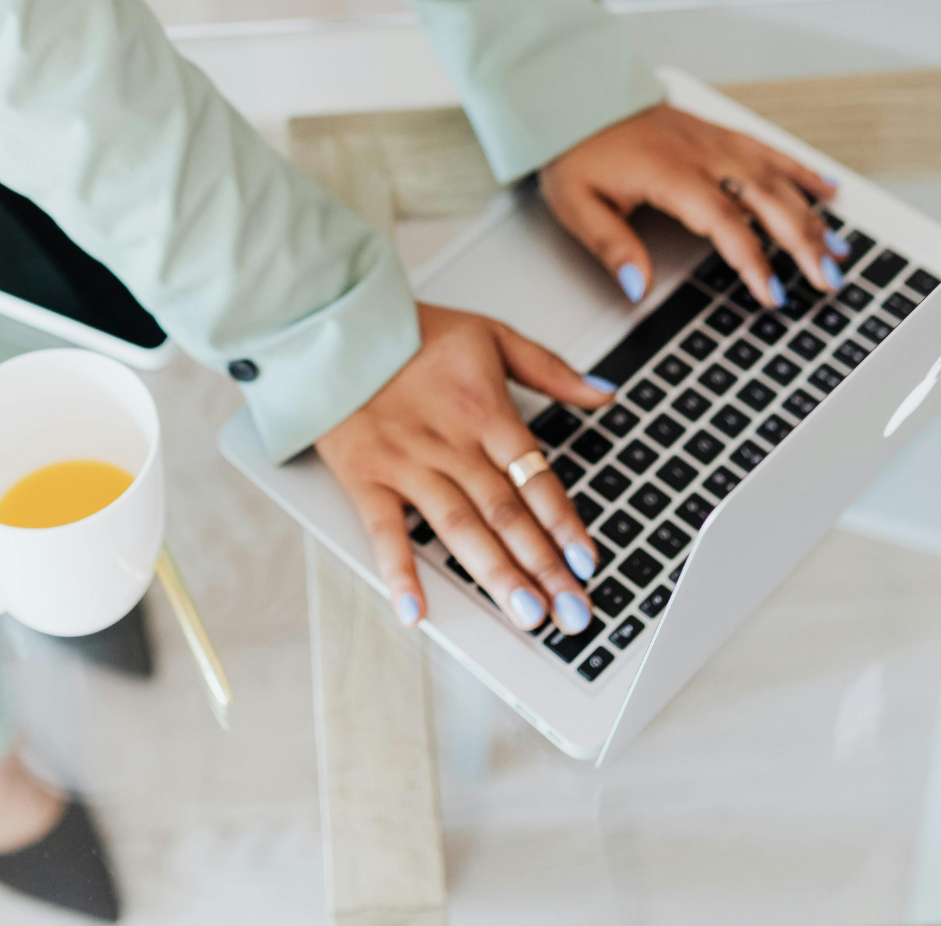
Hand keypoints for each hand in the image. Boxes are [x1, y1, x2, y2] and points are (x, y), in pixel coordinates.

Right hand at [315, 303, 610, 631]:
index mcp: (485, 412)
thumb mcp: (492, 335)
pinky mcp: (367, 477)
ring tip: (526, 615)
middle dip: (544, 567)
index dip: (564, 522)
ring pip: (459, 527)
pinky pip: (384, 531)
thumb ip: (550, 368)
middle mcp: (451, 444)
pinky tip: (417, 611)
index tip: (588, 562)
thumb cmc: (415, 332)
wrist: (338, 326)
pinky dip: (399, 571)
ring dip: (495, 574)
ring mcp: (408, 465)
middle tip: (572, 612)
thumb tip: (602, 393)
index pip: (535, 477)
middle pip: (506, 513)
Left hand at [540, 104, 847, 309]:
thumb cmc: (576, 150)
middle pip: (767, 199)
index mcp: (669, 173)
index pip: (725, 220)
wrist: (577, 96)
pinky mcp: (719, 133)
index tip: (771, 291)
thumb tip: (638, 287)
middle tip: (826, 280)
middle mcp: (701, 154)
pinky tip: (828, 190)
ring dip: (812, 215)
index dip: (753, 258)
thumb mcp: (577, 204)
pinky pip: (771, 151)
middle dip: (803, 243)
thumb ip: (612, 247)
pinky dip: (803, 171)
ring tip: (839, 250)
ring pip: (778, 178)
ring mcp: (715, 141)